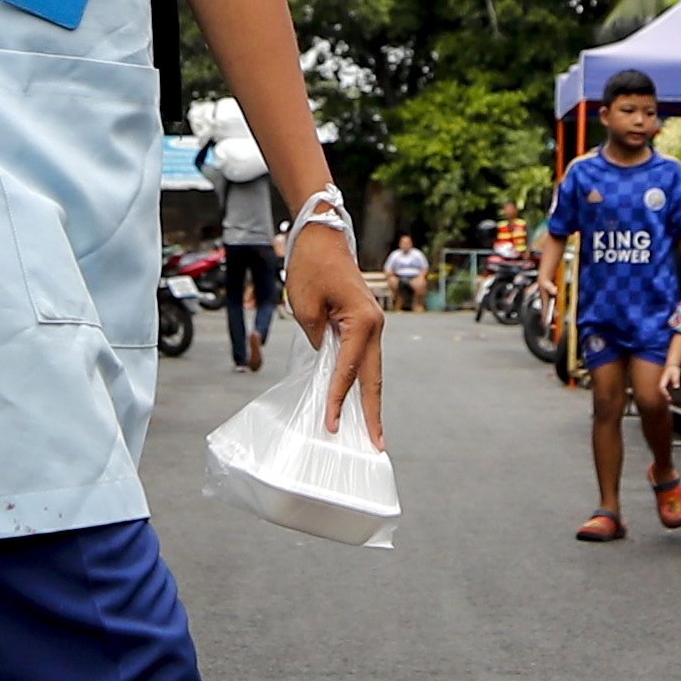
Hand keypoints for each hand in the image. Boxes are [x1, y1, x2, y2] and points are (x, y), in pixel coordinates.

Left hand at [293, 219, 387, 448]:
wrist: (322, 235)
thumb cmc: (312, 265)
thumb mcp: (305, 306)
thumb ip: (316, 339)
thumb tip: (324, 359)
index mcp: (362, 321)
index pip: (347, 370)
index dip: (338, 399)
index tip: (331, 425)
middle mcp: (375, 325)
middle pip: (373, 378)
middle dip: (373, 413)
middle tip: (376, 444)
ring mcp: (373, 324)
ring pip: (372, 370)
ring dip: (369, 400)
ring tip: (371, 431)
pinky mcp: (365, 323)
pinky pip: (364, 359)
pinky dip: (362, 381)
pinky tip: (359, 400)